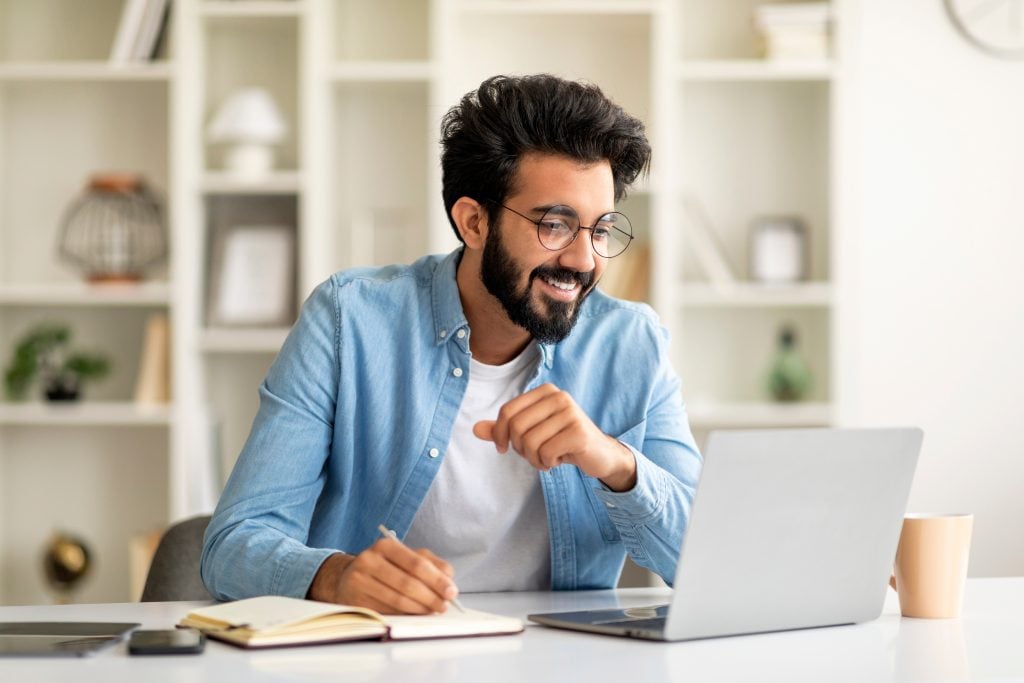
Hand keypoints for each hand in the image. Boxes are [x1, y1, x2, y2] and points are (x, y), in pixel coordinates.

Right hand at [307, 538, 458, 613]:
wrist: (347, 578)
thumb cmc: (384, 567)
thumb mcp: (405, 557)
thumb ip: (430, 563)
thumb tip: (449, 578)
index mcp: (385, 546)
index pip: (416, 563)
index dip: (436, 579)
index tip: (451, 591)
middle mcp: (369, 561)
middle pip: (407, 583)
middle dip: (430, 597)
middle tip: (444, 605)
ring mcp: (359, 582)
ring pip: (397, 600)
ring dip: (419, 608)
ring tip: (432, 610)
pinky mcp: (355, 601)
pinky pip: (386, 611)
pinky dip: (404, 615)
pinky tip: (414, 614)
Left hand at [473, 383, 636, 490]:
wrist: (598, 454)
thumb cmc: (561, 440)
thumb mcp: (531, 432)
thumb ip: (504, 429)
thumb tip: (475, 429)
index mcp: (545, 391)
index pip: (507, 411)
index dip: (498, 433)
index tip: (502, 448)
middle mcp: (558, 397)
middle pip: (517, 427)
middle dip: (520, 449)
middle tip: (533, 455)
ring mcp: (571, 413)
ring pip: (530, 442)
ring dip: (534, 459)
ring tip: (546, 459)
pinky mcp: (579, 432)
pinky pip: (546, 452)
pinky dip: (547, 463)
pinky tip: (558, 460)